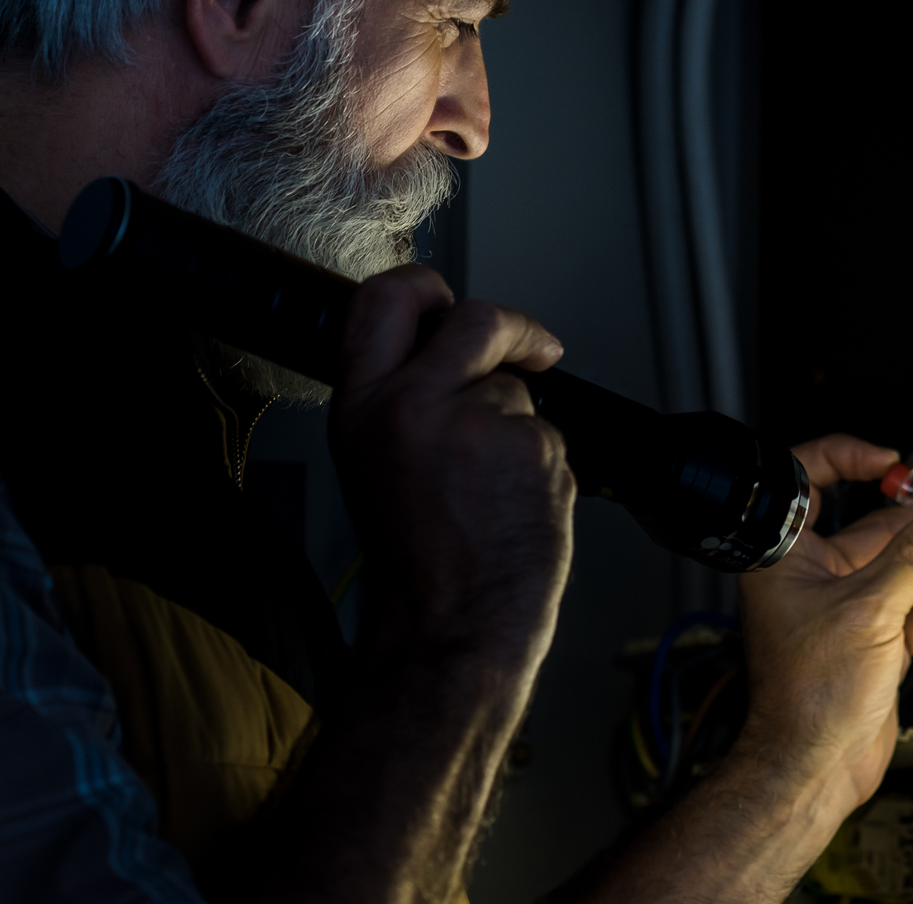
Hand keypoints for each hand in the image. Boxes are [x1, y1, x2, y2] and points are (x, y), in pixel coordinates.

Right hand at [329, 264, 574, 669]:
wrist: (452, 627)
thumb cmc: (413, 559)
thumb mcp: (370, 462)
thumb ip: (399, 396)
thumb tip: (447, 349)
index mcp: (364, 408)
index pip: (385, 300)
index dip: (423, 285)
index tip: (447, 297)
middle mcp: (417, 406)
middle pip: (479, 321)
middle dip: (514, 330)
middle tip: (534, 350)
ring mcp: (481, 426)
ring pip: (519, 393)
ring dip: (517, 428)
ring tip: (490, 490)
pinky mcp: (535, 451)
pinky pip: (548, 437)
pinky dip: (540, 466)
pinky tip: (513, 507)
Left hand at [735, 435, 912, 824]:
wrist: (815, 768)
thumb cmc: (804, 698)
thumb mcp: (868, 613)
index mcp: (789, 555)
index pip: (811, 480)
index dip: (849, 459)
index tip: (895, 463)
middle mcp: (819, 574)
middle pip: (887, 525)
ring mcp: (855, 606)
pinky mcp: (883, 638)